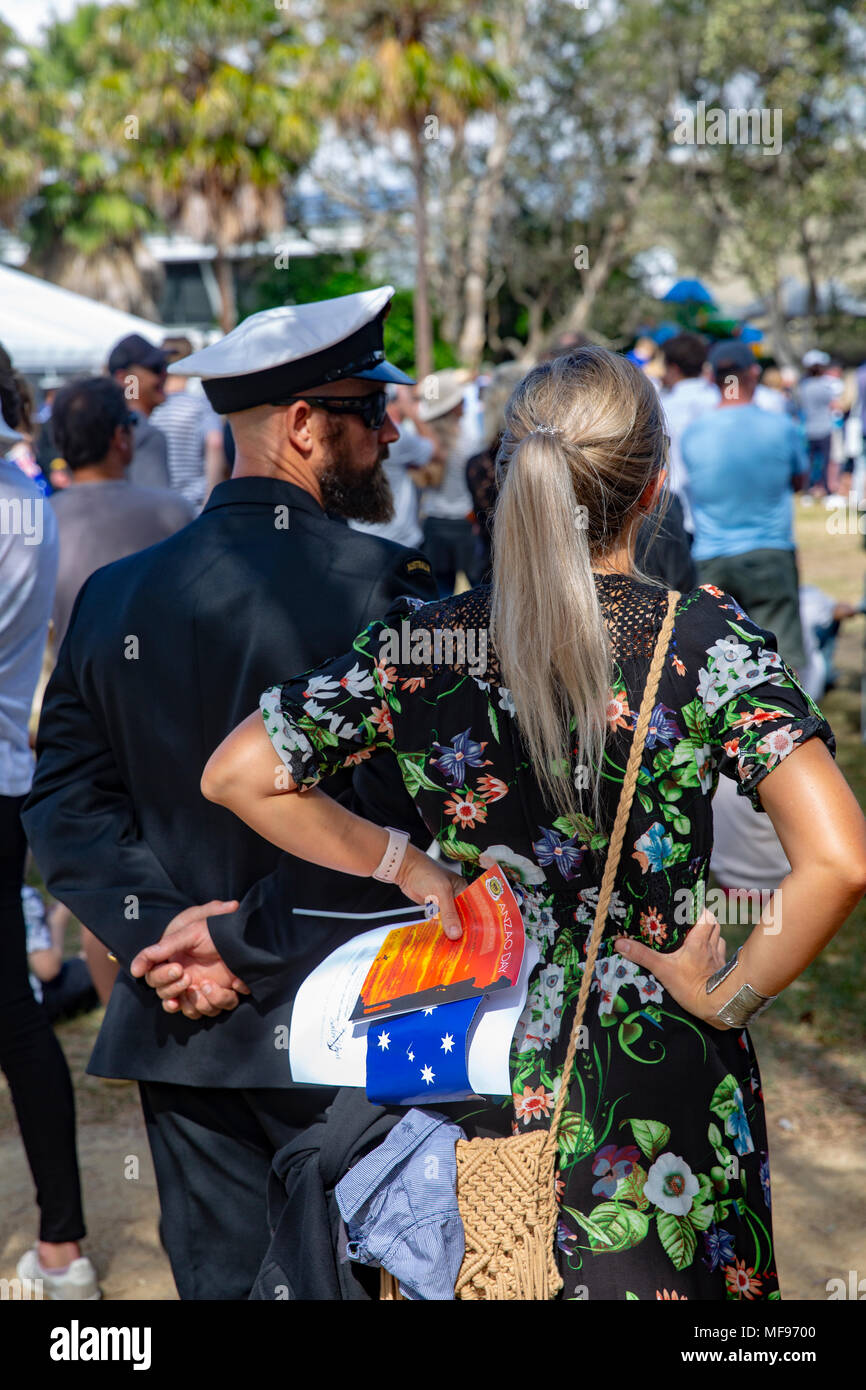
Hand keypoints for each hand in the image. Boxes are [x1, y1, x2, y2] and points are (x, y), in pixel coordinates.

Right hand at [130, 900, 249, 1019]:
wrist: (246, 934)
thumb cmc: (215, 928)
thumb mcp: (189, 931)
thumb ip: (162, 948)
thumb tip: (133, 968)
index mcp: (171, 961)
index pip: (153, 978)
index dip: (161, 977)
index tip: (177, 968)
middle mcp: (182, 978)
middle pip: (166, 996)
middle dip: (174, 988)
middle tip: (187, 975)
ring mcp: (199, 989)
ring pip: (187, 1009)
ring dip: (194, 1000)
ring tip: (206, 984)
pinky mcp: (218, 996)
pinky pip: (209, 1010)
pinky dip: (214, 1001)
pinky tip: (220, 988)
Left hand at [395, 846, 468, 940]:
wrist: (404, 869)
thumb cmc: (425, 872)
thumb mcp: (441, 892)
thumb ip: (449, 913)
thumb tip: (456, 933)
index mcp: (463, 889)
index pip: (474, 908)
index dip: (475, 922)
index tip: (476, 937)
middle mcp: (456, 896)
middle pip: (462, 917)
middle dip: (462, 929)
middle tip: (465, 945)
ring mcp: (444, 903)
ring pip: (450, 920)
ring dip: (450, 930)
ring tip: (455, 946)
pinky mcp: (434, 908)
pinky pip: (440, 921)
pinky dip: (441, 929)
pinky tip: (442, 939)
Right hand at [614, 909, 730, 1029]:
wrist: (715, 1006)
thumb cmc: (690, 986)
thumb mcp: (662, 969)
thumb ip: (642, 956)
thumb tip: (621, 943)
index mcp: (699, 941)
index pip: (706, 916)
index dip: (701, 909)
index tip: (691, 906)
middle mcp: (711, 947)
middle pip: (714, 925)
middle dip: (705, 920)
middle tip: (692, 920)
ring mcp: (719, 959)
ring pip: (718, 939)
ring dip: (712, 935)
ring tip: (699, 936)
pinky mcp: (722, 972)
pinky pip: (721, 956)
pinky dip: (715, 952)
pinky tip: (706, 957)